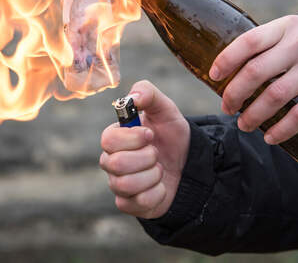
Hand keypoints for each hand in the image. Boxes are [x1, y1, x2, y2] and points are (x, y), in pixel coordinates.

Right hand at [100, 80, 189, 218]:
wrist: (189, 164)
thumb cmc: (171, 135)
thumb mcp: (165, 109)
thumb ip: (147, 93)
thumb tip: (131, 97)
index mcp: (114, 139)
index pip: (108, 140)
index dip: (133, 138)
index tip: (150, 135)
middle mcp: (111, 162)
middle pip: (115, 164)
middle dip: (146, 157)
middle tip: (156, 153)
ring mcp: (118, 184)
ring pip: (125, 184)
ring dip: (153, 175)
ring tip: (160, 169)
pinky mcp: (128, 204)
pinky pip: (138, 202)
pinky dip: (157, 193)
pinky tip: (161, 186)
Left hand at [209, 15, 297, 144]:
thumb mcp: (294, 30)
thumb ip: (267, 44)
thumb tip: (230, 69)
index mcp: (286, 28)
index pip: (249, 41)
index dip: (226, 60)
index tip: (213, 76)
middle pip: (256, 72)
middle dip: (234, 94)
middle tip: (227, 107)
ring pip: (275, 97)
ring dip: (253, 116)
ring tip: (243, 124)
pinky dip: (282, 130)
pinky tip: (270, 137)